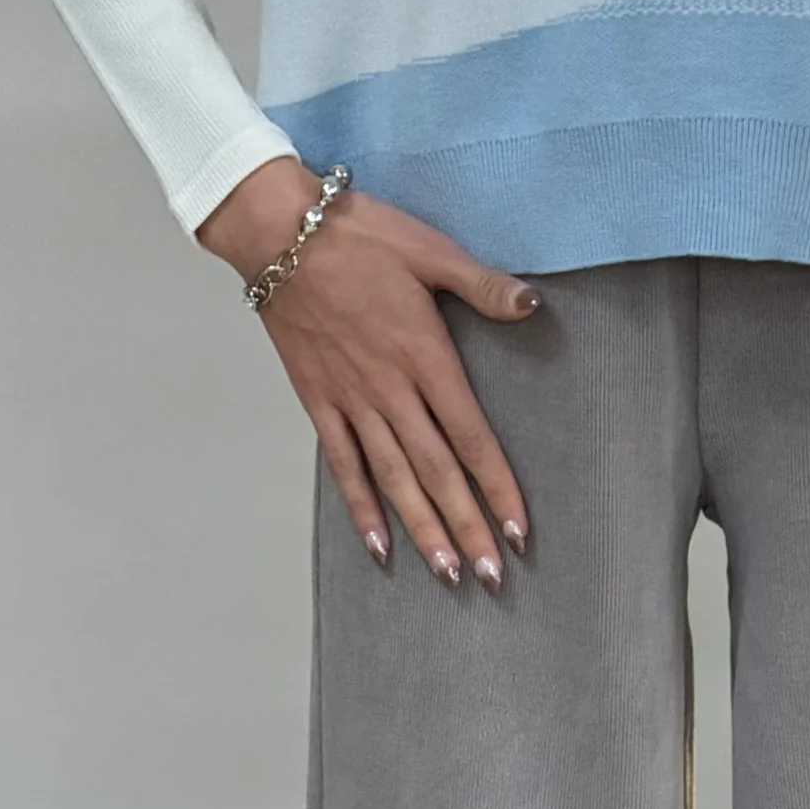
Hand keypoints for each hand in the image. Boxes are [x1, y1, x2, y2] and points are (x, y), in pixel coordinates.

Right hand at [197, 158, 540, 590]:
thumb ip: (484, 286)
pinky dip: (361, 507)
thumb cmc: (357, 235)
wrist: (276, 231)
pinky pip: (343, 465)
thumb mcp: (432, 250)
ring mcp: (352, 400)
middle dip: (467, 527)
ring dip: (421, 530)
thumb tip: (532, 304)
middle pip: (437, 472)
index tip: (520, 531)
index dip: (498, 488)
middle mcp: (391, 389)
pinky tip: (380, 546)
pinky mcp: (318, 401)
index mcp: (425, 357)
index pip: (472, 438)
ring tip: (447, 575)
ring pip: (393, 479)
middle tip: (492, 578)